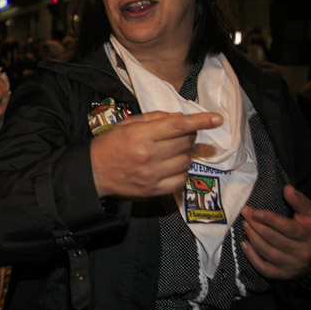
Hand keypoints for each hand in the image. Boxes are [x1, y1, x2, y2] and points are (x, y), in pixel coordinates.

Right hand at [90, 111, 222, 198]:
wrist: (94, 173)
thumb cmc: (109, 145)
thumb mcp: (127, 124)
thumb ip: (154, 119)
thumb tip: (180, 118)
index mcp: (140, 136)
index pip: (178, 126)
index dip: (200, 121)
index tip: (217, 119)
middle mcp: (148, 156)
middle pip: (185, 142)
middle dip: (187, 135)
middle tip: (177, 135)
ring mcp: (153, 175)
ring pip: (186, 161)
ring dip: (184, 153)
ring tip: (170, 151)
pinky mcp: (155, 190)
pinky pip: (181, 179)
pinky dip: (181, 170)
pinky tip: (170, 165)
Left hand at [240, 185, 310, 280]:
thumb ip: (300, 201)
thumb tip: (287, 188)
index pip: (287, 228)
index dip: (269, 219)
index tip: (254, 212)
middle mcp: (302, 253)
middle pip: (273, 238)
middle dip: (256, 225)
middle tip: (245, 213)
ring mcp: (292, 266)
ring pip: (266, 251)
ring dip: (252, 237)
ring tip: (245, 224)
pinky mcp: (283, 275)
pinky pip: (263, 268)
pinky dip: (251, 256)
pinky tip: (244, 244)